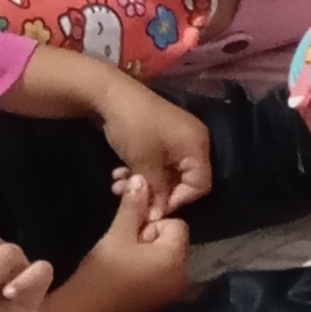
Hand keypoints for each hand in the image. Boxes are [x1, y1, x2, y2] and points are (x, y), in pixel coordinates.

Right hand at [53, 172, 191, 311]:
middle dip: (152, 237)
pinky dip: (149, 267)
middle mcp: (182, 277)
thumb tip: (141, 178)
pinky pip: (162, 273)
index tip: (131, 233)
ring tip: (124, 258)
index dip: (152, 223)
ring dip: (149, 251)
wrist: (83, 308)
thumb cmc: (103, 269)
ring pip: (167, 256)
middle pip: (175, 241)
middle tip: (126, 246)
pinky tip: (126, 271)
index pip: (177, 225)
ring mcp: (172, 291)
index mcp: (176, 260)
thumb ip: (133, 206)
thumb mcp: (119, 233)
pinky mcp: (160, 300)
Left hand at [95, 73, 211, 215]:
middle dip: (156, 192)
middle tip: (131, 198)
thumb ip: (156, 191)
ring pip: (166, 171)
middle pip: (183, 179)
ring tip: (119, 186)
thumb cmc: (134, 128)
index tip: (154, 207)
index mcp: (197, 146)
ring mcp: (176, 137)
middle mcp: (193, 142)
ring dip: (144, 182)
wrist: (110, 94)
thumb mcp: (145, 163)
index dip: (178, 200)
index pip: (200, 185)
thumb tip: (158, 217)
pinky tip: (120, 173)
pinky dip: (142, 170)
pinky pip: (158, 160)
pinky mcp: (161, 135)